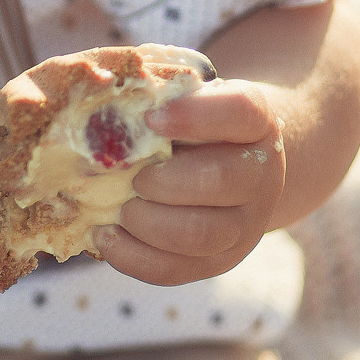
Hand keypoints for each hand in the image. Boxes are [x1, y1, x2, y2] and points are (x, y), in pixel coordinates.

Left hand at [95, 77, 286, 286]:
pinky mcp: (217, 261)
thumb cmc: (191, 121)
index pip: (240, 111)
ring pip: (199, 234)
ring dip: (146, 222)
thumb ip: (154, 90)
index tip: (151, 117)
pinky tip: (105, 234)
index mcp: (255, 122)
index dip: (195, 115)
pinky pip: (176, 269)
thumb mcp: (184, 96)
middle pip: (219, 180)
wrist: (229, 164)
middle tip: (134, 176)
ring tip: (120, 207)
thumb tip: (98, 91)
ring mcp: (244, 225)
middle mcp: (262, 175)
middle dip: (164, 180)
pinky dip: (132, 256)